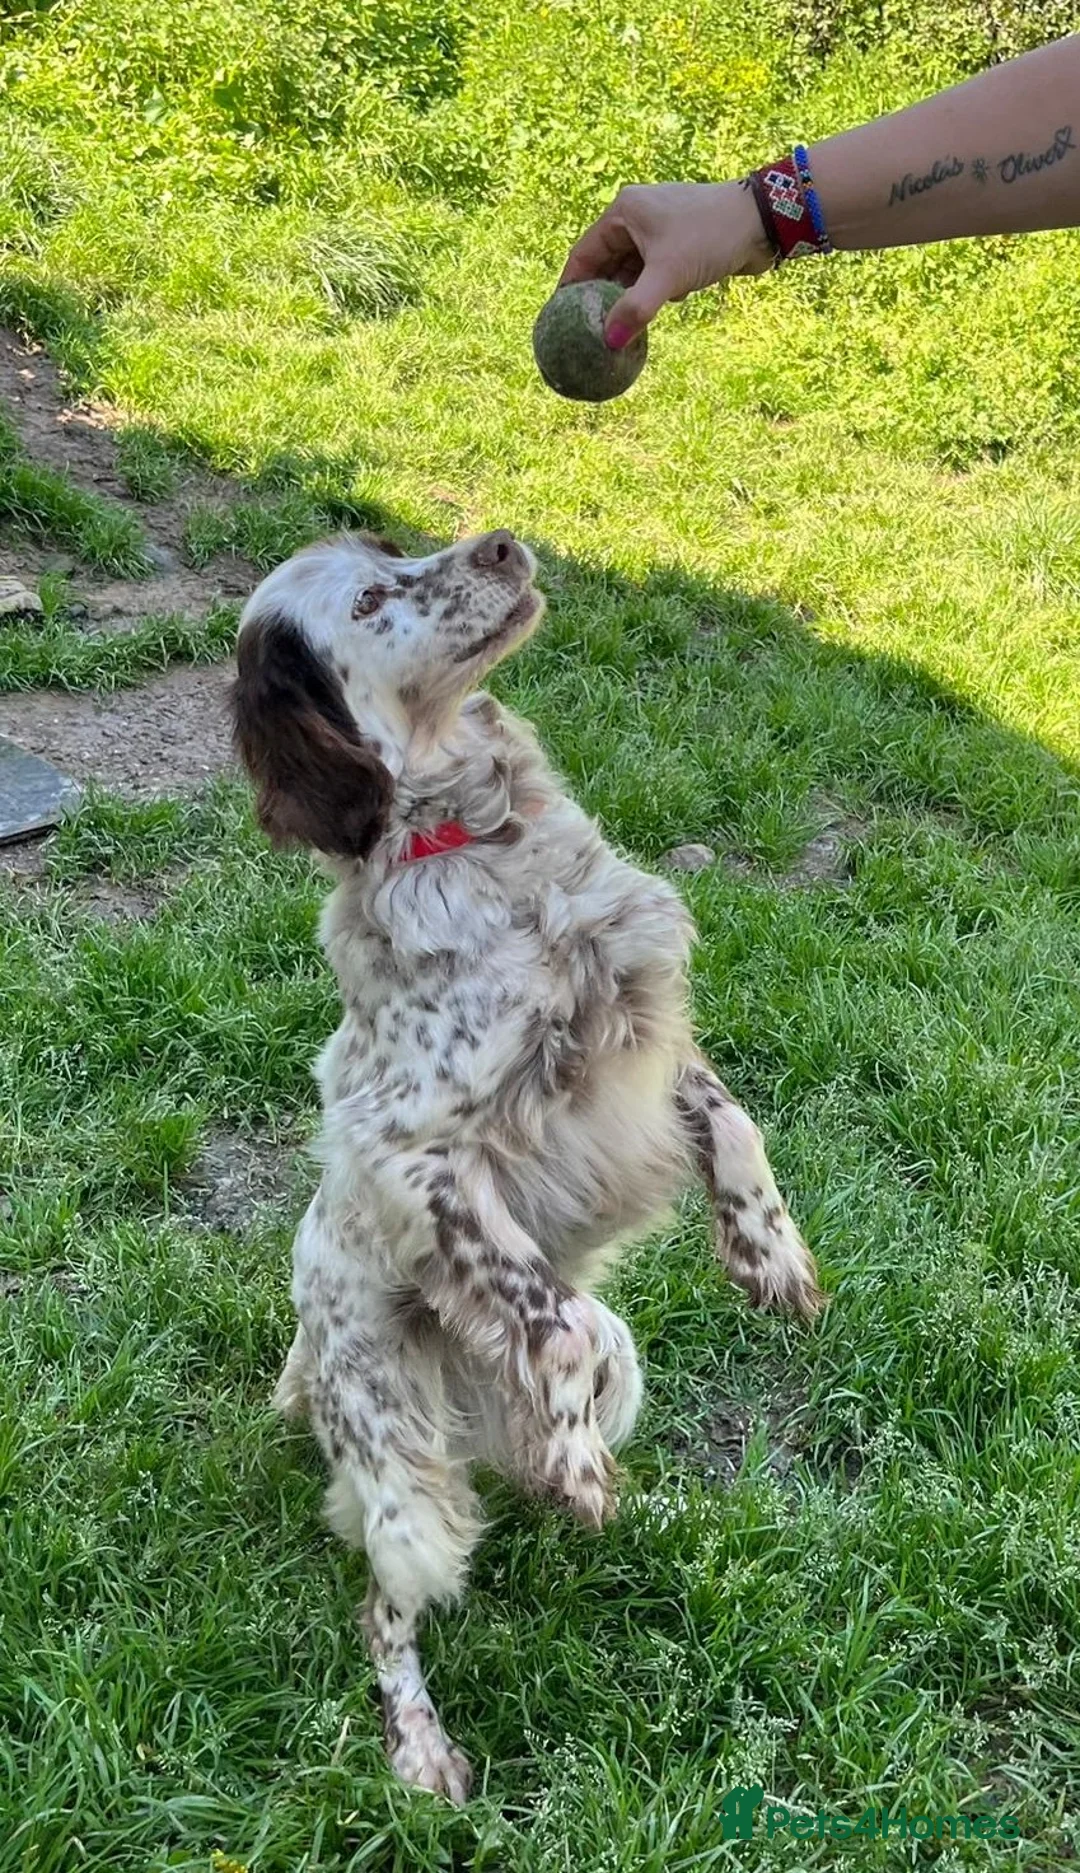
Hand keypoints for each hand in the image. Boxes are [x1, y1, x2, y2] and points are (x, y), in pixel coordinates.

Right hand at [558, 180, 773, 347]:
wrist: (762, 221)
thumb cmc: (710, 237)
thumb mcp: (667, 276)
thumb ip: (635, 309)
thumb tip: (608, 341)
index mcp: (623, 211)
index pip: (583, 253)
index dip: (571, 287)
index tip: (561, 317)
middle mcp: (636, 215)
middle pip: (607, 263)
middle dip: (606, 295)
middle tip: (597, 329)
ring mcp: (659, 228)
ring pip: (633, 270)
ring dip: (636, 295)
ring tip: (634, 321)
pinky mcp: (679, 241)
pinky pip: (655, 271)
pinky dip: (659, 288)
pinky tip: (674, 298)